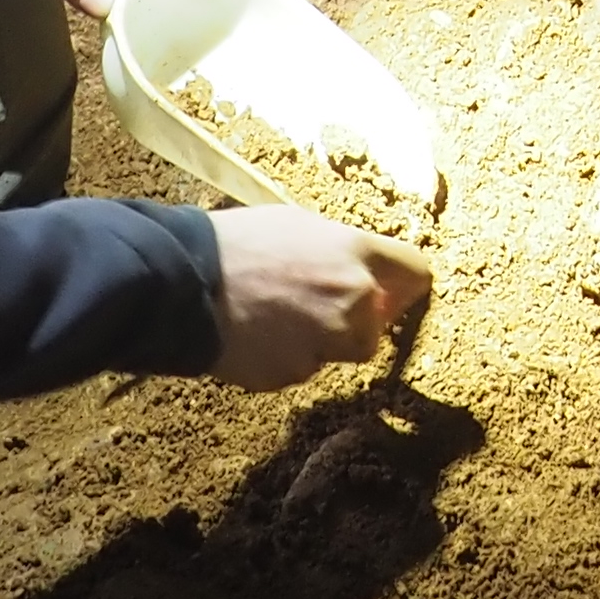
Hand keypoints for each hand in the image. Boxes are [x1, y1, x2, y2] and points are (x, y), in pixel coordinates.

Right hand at [207, 207, 436, 384]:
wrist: (184, 284)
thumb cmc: (236, 243)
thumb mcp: (298, 224)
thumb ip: (342, 251)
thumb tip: (362, 272)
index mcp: (356, 254)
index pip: (415, 273)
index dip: (403, 284)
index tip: (394, 292)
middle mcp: (352, 301)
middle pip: (377, 326)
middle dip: (354, 319)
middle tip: (312, 302)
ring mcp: (325, 344)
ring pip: (341, 351)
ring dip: (322, 341)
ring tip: (275, 316)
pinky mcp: (295, 374)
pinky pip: (303, 368)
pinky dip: (287, 357)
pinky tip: (257, 334)